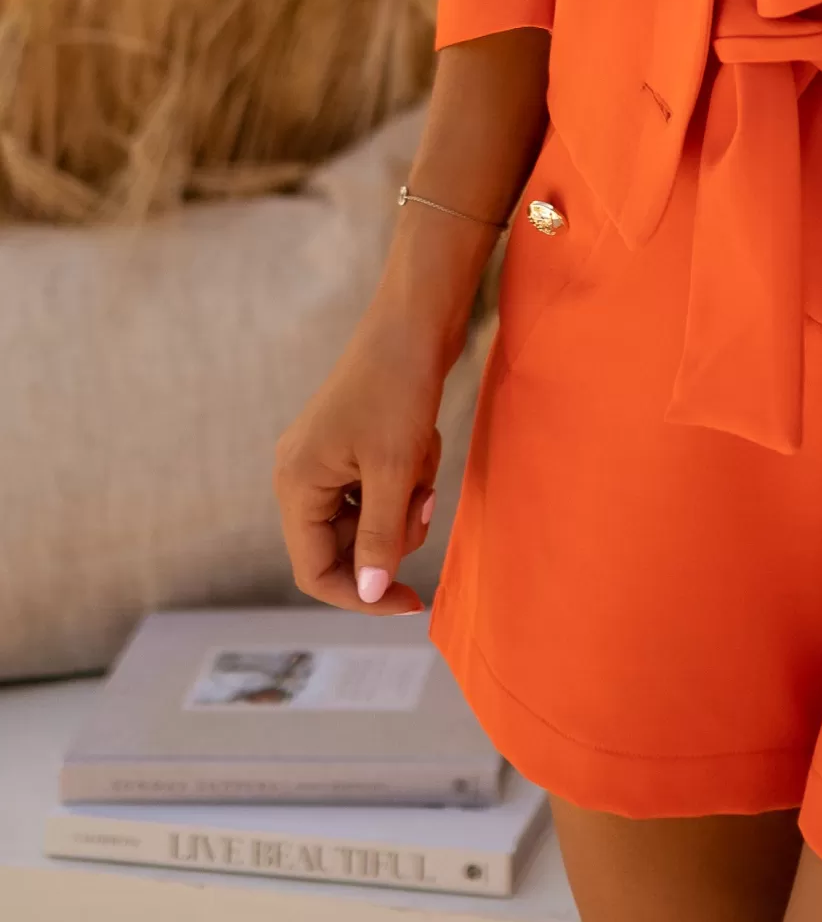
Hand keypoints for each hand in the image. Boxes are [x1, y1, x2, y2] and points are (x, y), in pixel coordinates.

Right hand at [273, 306, 456, 615]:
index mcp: (296, 485)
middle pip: (346, 546)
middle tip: (424, 500)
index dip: (361, 596)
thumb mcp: (395, 469)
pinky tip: (420, 440)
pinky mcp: (352, 447)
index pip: (315, 572)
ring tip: (421, 457)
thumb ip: (380, 536)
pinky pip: (380, 488)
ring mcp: (325, 461)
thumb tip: (371, 594)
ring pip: (370, 518)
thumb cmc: (398, 388)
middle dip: (393, 532)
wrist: (415, 320)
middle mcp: (300, 476)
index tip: (412, 601)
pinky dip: (407, 477)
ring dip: (405, 500)